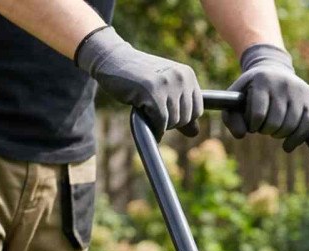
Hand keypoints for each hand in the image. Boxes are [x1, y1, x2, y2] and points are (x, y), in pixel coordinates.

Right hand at [75, 27, 202, 138]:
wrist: (111, 59)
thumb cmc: (139, 77)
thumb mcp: (165, 89)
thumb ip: (181, 109)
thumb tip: (195, 133)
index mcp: (187, 74)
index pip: (197, 111)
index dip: (182, 117)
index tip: (166, 109)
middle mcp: (180, 77)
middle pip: (186, 119)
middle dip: (170, 121)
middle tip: (153, 107)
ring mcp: (167, 83)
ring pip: (174, 122)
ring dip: (159, 122)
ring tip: (146, 105)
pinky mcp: (153, 92)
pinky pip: (161, 123)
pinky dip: (153, 127)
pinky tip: (143, 116)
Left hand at [223, 45, 308, 151]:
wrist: (274, 70)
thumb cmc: (252, 91)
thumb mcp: (236, 99)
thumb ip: (231, 119)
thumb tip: (241, 135)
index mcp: (263, 80)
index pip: (258, 115)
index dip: (254, 126)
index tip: (252, 125)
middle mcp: (283, 83)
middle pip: (275, 123)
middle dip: (267, 130)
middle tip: (264, 127)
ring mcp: (299, 90)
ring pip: (290, 127)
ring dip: (279, 135)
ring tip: (274, 131)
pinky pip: (306, 127)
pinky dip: (295, 141)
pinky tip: (287, 146)